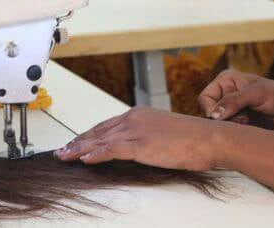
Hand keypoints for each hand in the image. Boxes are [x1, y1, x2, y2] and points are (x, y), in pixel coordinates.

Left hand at [54, 107, 223, 170]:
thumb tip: (133, 148)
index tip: (75, 142)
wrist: (211, 138)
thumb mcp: (163, 132)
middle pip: (98, 132)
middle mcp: (133, 119)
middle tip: (62, 150)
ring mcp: (136, 131)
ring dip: (79, 149)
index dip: (87, 135)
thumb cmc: (193, 138)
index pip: (105, 125)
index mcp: (138, 114)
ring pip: (100, 140)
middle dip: (78, 142)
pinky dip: (96, 154)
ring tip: (65, 156)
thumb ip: (144, 136)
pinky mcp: (141, 144)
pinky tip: (84, 159)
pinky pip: (112, 149)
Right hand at [198, 69, 273, 132]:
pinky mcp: (238, 120)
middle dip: (224, 118)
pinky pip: (228, 129)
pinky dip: (236, 130)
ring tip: (248, 121)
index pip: (205, 98)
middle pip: (209, 111)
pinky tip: (249, 126)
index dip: (212, 109)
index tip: (226, 117)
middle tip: (242, 119)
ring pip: (218, 122)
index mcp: (225, 81)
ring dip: (231, 124)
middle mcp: (225, 93)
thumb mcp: (255, 94)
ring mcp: (231, 108)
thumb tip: (214, 115)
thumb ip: (233, 101)